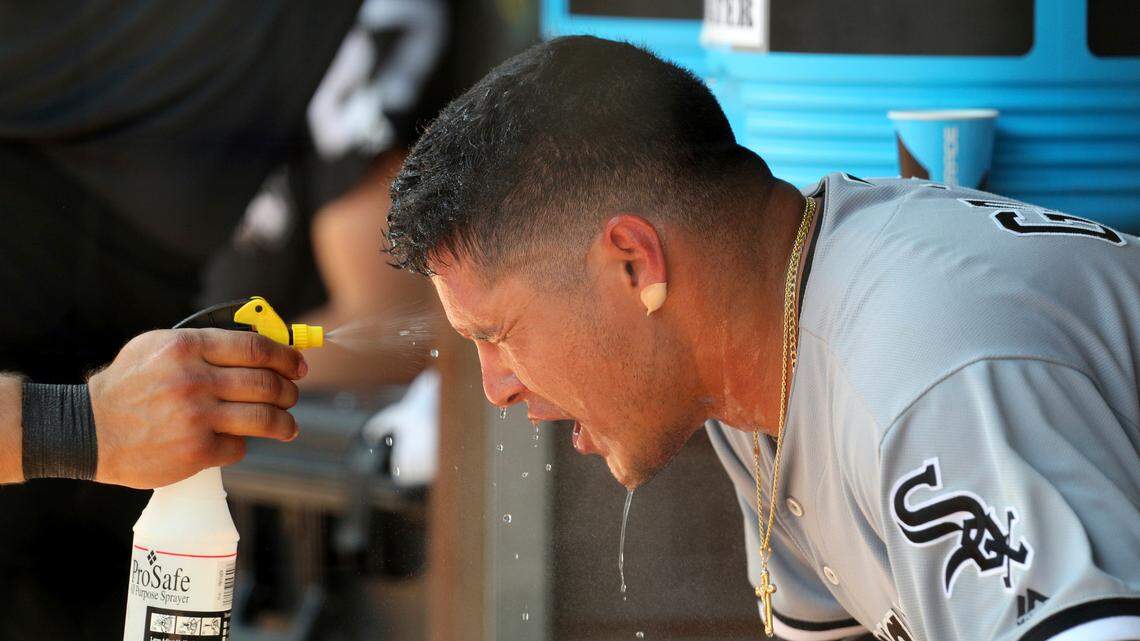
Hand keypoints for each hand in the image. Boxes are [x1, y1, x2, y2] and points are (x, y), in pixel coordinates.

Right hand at [88, 329, 307, 487]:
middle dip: (289, 391)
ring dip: (284, 423)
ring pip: (264, 418)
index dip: (285, 356)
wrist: (88, 431)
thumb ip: (204, 341)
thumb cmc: (128, 385)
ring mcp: (196, 417)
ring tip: (288, 425)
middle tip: (292, 395)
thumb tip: (259, 342)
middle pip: (266, 384)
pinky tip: (238, 441)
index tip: (298, 364)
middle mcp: (193, 380)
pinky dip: (243, 444)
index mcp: (187, 347)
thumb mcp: (157, 346)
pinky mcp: (195, 451)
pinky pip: (239, 447)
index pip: (255, 348)